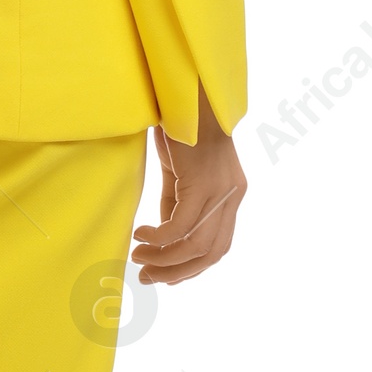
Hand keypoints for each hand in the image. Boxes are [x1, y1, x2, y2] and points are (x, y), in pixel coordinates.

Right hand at [131, 89, 246, 284]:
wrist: (186, 93)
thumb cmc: (180, 127)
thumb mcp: (180, 173)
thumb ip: (177, 203)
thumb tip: (165, 237)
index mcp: (231, 194)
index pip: (219, 246)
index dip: (193, 268)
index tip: (165, 277)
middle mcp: (233, 195)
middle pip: (212, 253)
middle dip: (178, 272)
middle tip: (147, 278)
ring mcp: (221, 190)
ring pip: (196, 244)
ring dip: (164, 259)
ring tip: (138, 259)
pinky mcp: (202, 182)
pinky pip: (179, 226)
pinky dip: (157, 238)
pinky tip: (138, 235)